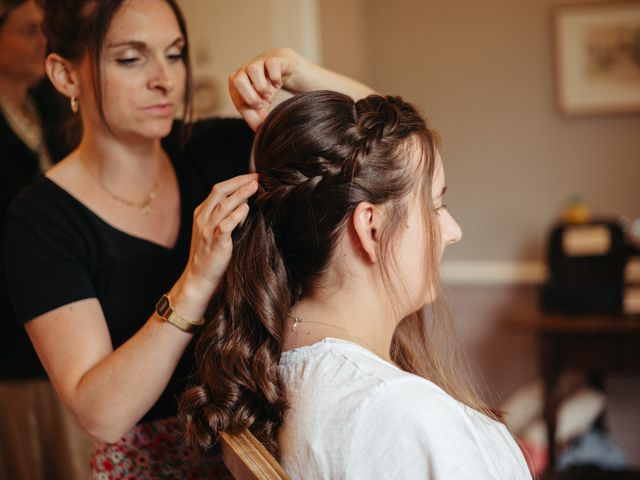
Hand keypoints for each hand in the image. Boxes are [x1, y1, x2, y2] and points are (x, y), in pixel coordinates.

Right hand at [180, 173, 258, 300]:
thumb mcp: (216, 229)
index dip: (237, 180)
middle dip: (239, 182)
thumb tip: (247, 200)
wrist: (199, 277)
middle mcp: (202, 217)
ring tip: (256, 187)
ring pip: (222, 205)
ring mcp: (207, 230)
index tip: (254, 176)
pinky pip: (224, 225)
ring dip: (240, 194)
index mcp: (202, 212)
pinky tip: (246, 208)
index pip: (219, 189)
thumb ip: (228, 215)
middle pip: (219, 191)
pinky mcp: (214, 243)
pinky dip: (235, 215)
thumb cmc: (212, 253)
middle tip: (257, 177)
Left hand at [229, 48, 305, 130]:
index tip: (260, 124)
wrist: (288, 68)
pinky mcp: (276, 57)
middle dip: (250, 97)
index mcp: (239, 82)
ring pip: (252, 69)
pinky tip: (278, 82)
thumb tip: (258, 131)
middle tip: (262, 105)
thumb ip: (257, 115)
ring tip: (270, 94)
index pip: (237, 99)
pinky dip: (275, 76)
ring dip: (261, 86)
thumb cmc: (270, 87)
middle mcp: (246, 70)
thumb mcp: (262, 103)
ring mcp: (261, 61)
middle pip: (237, 80)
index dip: (247, 114)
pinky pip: (271, 63)